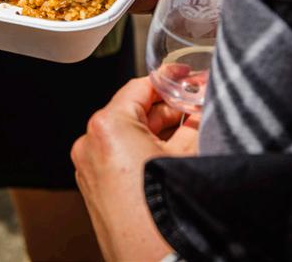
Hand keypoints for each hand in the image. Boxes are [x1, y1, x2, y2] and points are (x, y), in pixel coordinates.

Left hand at [71, 77, 198, 260]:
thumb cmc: (167, 215)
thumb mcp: (190, 155)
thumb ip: (195, 120)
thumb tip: (203, 101)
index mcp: (107, 127)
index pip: (141, 86)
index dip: (169, 79)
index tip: (186, 75)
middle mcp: (89, 144)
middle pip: (135, 110)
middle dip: (169, 108)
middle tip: (199, 104)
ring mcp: (88, 168)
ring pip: (128, 134)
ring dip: (160, 130)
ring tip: (193, 129)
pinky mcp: (94, 188)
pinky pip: (120, 155)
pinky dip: (144, 149)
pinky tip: (174, 151)